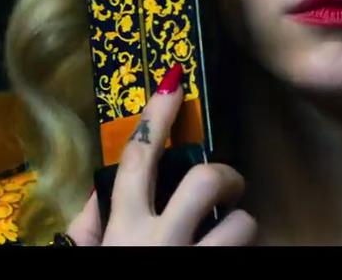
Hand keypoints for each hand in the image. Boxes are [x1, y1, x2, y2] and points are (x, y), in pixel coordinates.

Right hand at [65, 64, 256, 245]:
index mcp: (125, 227)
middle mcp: (161, 240)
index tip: (174, 80)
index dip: (157, 115)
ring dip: (240, 223)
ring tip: (229, 234)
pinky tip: (231, 252)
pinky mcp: (222, 271)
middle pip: (203, 181)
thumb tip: (98, 192)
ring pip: (240, 221)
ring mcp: (196, 257)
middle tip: (229, 189)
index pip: (139, 158)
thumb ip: (89, 225)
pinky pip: (253, 247)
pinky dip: (247, 246)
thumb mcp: (91, 255)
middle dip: (226, 177)